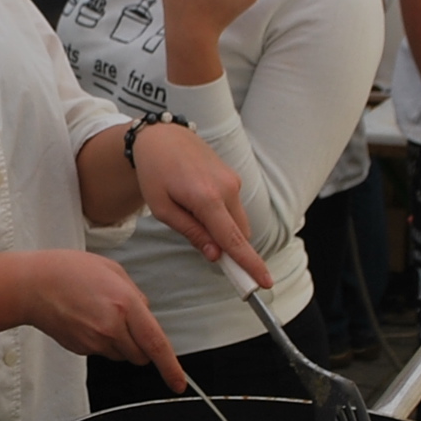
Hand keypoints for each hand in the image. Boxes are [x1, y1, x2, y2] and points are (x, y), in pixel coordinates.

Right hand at [16, 250, 184, 387]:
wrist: (31, 286)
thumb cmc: (67, 270)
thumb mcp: (112, 270)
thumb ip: (135, 294)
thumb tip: (146, 313)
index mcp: (124, 305)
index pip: (156, 344)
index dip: (171, 368)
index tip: (179, 383)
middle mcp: (111, 327)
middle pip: (140, 355)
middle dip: (142, 345)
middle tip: (127, 321)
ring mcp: (94, 342)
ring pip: (122, 355)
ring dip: (121, 342)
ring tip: (100, 314)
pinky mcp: (81, 349)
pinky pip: (103, 352)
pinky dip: (102, 341)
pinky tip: (87, 320)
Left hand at [130, 122, 270, 287]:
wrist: (162, 137)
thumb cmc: (155, 173)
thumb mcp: (163, 208)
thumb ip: (191, 232)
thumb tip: (216, 255)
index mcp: (206, 198)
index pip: (234, 239)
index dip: (250, 264)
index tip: (265, 283)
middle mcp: (227, 188)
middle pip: (240, 234)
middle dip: (232, 250)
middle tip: (212, 257)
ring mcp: (233, 181)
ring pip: (238, 222)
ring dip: (224, 230)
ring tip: (190, 214)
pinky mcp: (233, 177)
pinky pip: (233, 208)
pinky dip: (222, 216)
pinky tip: (197, 203)